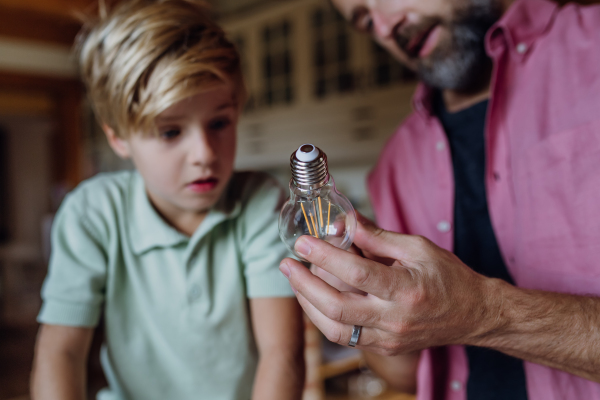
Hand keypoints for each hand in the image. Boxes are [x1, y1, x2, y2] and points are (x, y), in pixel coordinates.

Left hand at [279, 218, 496, 355]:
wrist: (473, 314)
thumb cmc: (448, 277)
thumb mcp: (417, 247)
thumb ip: (376, 237)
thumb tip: (343, 221)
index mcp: (406, 289)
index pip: (356, 273)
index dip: (325, 256)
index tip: (304, 242)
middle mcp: (395, 319)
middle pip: (336, 307)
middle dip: (304, 284)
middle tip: (287, 264)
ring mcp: (389, 338)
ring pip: (334, 330)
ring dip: (308, 304)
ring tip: (295, 281)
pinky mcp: (385, 347)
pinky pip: (346, 337)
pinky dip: (325, 317)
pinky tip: (315, 299)